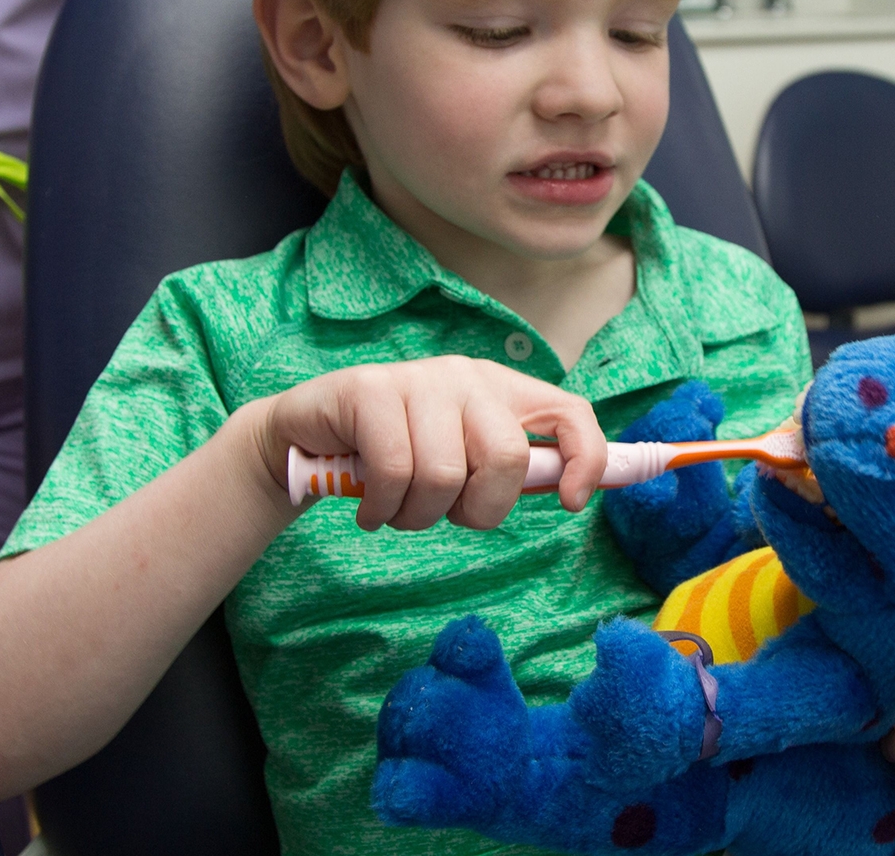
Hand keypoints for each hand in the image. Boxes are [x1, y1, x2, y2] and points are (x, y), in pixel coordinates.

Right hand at [249, 355, 606, 530]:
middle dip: (478, 510)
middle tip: (445, 515)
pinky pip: (396, 472)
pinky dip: (383, 510)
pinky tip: (370, 510)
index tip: (569, 502)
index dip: (586, 457)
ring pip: (445, 476)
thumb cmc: (396, 457)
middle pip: (508, 458)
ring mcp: (419, 378)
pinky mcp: (371, 389)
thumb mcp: (460, 462)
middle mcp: (468, 377)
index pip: (570, 412)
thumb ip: (508, 471)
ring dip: (418, 517)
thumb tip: (570, 491)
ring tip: (397, 510)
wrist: (308, 437)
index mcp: (502, 391)